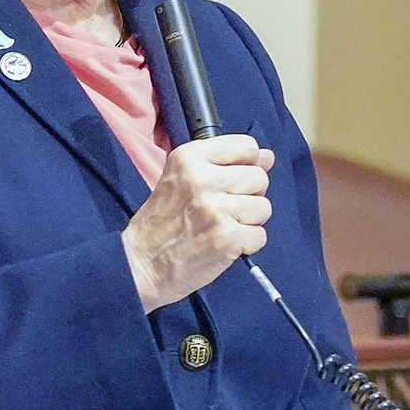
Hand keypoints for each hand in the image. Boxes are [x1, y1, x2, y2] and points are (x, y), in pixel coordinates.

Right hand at [122, 136, 275, 311]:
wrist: (141, 263)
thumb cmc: (162, 221)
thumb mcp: (182, 179)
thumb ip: (225, 164)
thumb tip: (268, 156)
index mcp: (190, 158)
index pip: (247, 146)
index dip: (248, 165)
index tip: (232, 181)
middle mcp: (203, 179)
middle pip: (259, 178)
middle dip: (249, 196)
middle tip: (224, 210)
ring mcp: (216, 209)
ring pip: (264, 207)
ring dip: (249, 221)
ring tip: (224, 227)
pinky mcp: (227, 238)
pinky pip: (260, 235)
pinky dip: (247, 244)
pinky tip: (225, 245)